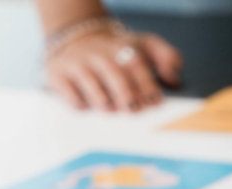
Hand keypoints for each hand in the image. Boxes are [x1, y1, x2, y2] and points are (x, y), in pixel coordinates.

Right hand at [46, 26, 181, 111]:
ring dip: (105, 103)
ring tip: (112, 109)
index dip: (147, 86)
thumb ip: (168, 57)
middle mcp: (98, 54)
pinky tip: (89, 106)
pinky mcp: (57, 74)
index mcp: (122, 48)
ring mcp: (76, 63)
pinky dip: (81, 104)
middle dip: (128, 96)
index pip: (137, 65)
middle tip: (134, 109)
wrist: (77, 36)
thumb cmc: (118, 51)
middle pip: (115, 75)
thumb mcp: (146, 45)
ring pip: (91, 86)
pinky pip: (70, 95)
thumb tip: (174, 79)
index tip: (154, 102)